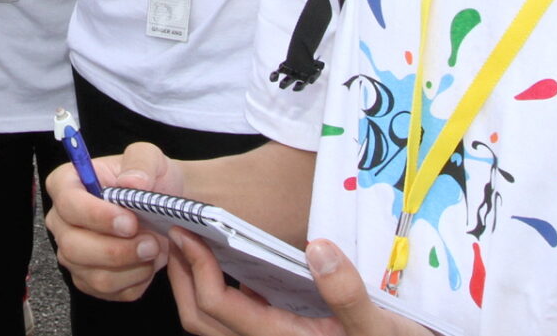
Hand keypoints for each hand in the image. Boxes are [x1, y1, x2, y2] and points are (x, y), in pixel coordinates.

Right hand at [46, 141, 184, 301]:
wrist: (163, 207)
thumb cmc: (148, 179)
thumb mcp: (149, 157)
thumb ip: (141, 163)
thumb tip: (131, 183)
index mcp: (67, 184)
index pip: (68, 204)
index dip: (96, 216)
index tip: (129, 222)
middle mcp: (62, 221)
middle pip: (73, 246)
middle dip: (116, 250)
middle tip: (150, 242)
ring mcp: (73, 253)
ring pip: (92, 274)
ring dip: (130, 268)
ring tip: (154, 250)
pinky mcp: (88, 279)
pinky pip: (107, 292)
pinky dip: (134, 282)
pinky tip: (148, 264)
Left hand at [166, 234, 432, 335]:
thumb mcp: (379, 325)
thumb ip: (347, 292)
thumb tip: (318, 249)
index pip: (218, 307)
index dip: (196, 268)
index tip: (186, 230)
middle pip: (201, 320)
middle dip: (183, 277)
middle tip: (177, 232)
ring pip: (213, 324)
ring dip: (196, 285)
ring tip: (194, 244)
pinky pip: (235, 320)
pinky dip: (219, 292)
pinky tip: (230, 265)